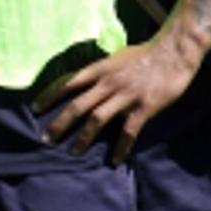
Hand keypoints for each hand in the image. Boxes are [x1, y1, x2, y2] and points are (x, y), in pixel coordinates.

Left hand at [32, 39, 200, 163]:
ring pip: (96, 119)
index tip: (35, 108)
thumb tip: (84, 80)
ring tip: (73, 152)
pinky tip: (115, 159)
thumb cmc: (146, 54)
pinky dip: (120, 147)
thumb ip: (100, 70)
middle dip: (59, 123)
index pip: (68, 82)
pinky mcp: (143, 107)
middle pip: (77, 105)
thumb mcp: (117, 56)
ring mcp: (126, 95)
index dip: (49, 95)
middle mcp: (108, 82)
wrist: (175, 52)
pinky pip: (128, 132)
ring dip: (83, 138)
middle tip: (46, 138)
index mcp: (100, 69)